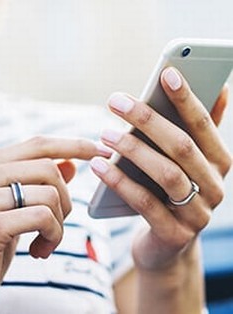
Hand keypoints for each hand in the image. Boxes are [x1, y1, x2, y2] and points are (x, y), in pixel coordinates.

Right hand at [0, 137, 102, 313]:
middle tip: (56, 226)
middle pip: (47, 166)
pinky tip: (38, 252)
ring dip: (59, 224)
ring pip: (49, 191)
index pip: (36, 144)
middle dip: (65, 199)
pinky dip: (53, 236)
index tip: (101, 150)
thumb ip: (34, 184)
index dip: (72, 145)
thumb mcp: (11, 211)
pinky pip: (44, 216)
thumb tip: (70, 162)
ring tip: (45, 244)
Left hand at [91, 67, 231, 270]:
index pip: (204, 124)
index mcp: (218, 161)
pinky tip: (99, 165)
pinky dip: (121, 182)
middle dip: (147, 119)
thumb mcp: (186, 160)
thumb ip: (199, 127)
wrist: (166, 246)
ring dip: (132, 149)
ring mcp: (197, 213)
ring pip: (166, 174)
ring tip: (104, 134)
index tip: (167, 73)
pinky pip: (146, 204)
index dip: (187, 98)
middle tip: (114, 100)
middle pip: (181, 146)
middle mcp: (214, 186)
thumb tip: (222, 87)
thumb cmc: (170, 189)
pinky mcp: (175, 235)